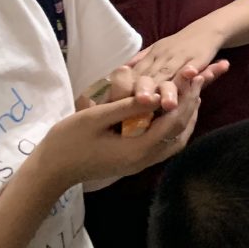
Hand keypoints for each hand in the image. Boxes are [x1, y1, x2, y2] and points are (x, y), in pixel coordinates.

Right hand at [36, 70, 217, 188]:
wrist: (50, 172)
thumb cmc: (67, 141)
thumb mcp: (95, 118)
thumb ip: (127, 107)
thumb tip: (156, 93)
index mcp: (137, 149)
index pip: (174, 121)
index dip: (187, 97)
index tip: (194, 75)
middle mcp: (145, 159)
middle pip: (180, 132)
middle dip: (192, 105)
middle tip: (199, 80)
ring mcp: (140, 163)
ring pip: (175, 141)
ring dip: (186, 117)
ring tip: (190, 94)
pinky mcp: (135, 162)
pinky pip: (164, 144)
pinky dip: (173, 127)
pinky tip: (169, 111)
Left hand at [127, 26, 225, 105]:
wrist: (207, 29)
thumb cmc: (178, 44)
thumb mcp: (156, 49)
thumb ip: (139, 62)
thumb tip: (117, 74)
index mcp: (151, 55)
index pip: (137, 72)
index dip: (129, 86)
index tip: (120, 101)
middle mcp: (163, 56)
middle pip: (152, 74)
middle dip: (146, 89)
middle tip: (141, 102)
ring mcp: (181, 56)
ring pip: (172, 73)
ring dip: (169, 89)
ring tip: (167, 104)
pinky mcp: (199, 58)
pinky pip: (193, 67)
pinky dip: (190, 74)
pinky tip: (188, 83)